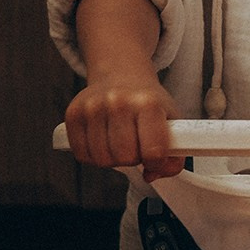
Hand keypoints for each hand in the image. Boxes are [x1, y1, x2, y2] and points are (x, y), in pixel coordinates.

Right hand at [65, 75, 183, 180]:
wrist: (121, 74)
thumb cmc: (148, 102)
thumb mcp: (172, 120)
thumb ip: (176, 152)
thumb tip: (152, 174)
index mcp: (148, 103)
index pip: (153, 152)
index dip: (157, 163)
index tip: (156, 158)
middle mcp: (118, 102)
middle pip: (125, 158)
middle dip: (133, 159)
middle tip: (137, 145)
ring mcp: (93, 107)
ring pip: (102, 160)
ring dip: (113, 159)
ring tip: (120, 142)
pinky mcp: (73, 114)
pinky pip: (82, 155)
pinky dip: (94, 156)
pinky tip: (104, 142)